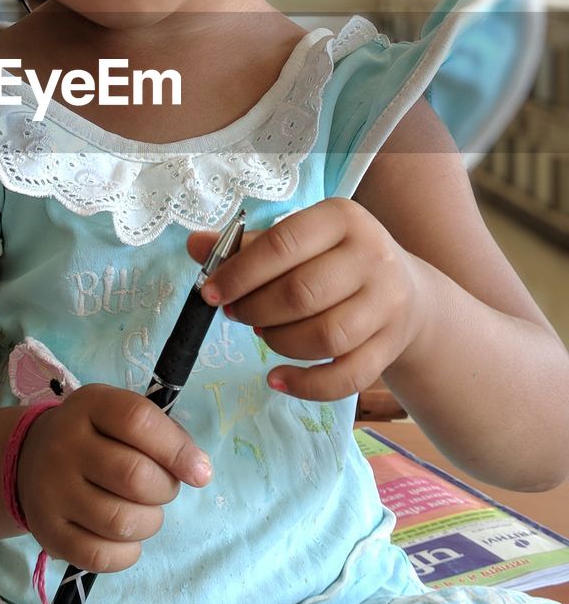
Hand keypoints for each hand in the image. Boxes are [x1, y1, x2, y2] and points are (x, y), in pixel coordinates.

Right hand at [15, 383, 211, 573]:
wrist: (31, 459)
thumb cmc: (95, 437)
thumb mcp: (120, 416)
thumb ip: (163, 434)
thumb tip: (199, 471)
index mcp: (89, 405)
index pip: (138, 420)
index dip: (177, 449)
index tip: (200, 472)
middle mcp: (64, 445)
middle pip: (134, 476)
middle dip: (165, 489)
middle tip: (161, 488)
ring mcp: (52, 491)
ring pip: (121, 521)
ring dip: (150, 522)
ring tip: (145, 512)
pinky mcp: (48, 532)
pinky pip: (101, 556)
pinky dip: (127, 553)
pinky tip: (127, 538)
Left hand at [189, 198, 429, 401]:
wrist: (406, 290)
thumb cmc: (335, 258)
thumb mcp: (300, 239)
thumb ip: (249, 245)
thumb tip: (196, 246)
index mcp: (343, 218)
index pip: (283, 245)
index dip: (240, 273)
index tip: (210, 293)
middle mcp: (373, 256)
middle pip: (302, 294)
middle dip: (256, 310)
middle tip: (235, 314)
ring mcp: (387, 303)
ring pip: (324, 336)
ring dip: (279, 342)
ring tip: (264, 333)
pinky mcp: (391, 345)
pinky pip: (346, 377)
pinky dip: (306, 385)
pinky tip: (277, 379)